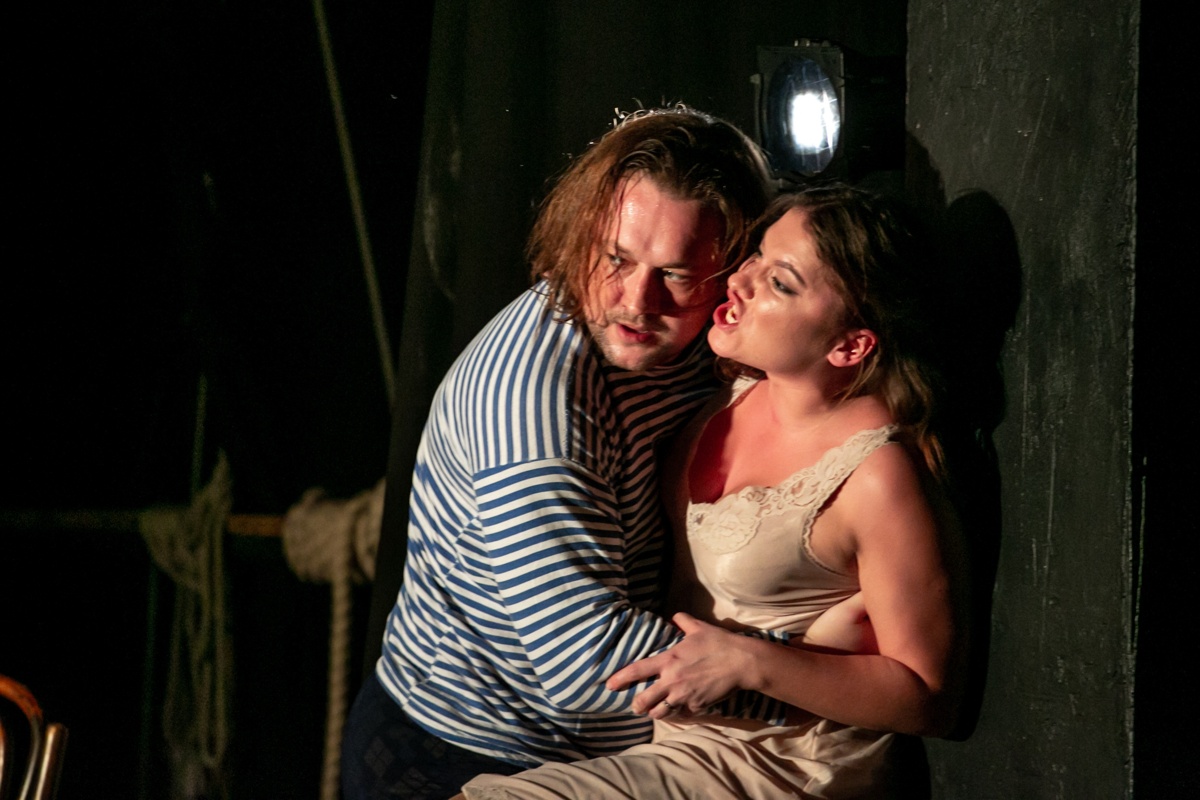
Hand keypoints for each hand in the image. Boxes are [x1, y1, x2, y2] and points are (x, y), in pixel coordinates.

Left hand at [606, 612, 747, 719]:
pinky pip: (682, 714)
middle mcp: (672, 681)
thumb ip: (682, 621)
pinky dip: (679, 713)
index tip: (609, 685)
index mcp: (668, 660)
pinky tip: (681, 709)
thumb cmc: (719, 643)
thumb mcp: (698, 627)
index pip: (637, 671)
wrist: (740, 662)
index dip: (620, 679)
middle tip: (637, 706)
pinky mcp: (696, 707)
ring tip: (656, 710)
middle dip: (637, 705)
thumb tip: (675, 615)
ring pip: (660, 713)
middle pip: (644, 701)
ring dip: (656, 712)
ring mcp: (684, 696)